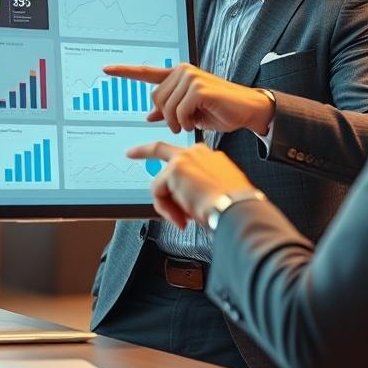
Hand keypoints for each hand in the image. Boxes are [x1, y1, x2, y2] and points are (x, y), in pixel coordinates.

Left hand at [103, 63, 274, 135]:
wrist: (247, 110)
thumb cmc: (219, 110)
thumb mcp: (190, 112)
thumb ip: (169, 111)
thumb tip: (147, 116)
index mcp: (178, 75)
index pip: (146, 72)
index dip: (125, 71)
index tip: (105, 69)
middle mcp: (182, 71)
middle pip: (155, 99)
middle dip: (167, 117)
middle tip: (183, 123)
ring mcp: (190, 77)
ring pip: (165, 108)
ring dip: (177, 122)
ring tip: (191, 122)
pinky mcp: (198, 87)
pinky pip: (178, 112)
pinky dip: (185, 122)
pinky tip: (196, 121)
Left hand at [126, 141, 256, 228]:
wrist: (236, 207)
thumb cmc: (232, 204)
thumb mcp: (215, 192)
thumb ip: (195, 190)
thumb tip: (181, 203)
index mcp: (209, 158)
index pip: (184, 156)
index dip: (172, 164)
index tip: (163, 163)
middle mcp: (197, 153)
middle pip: (162, 149)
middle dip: (143, 150)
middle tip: (130, 152)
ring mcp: (185, 158)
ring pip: (161, 184)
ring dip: (169, 206)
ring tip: (185, 219)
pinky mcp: (175, 169)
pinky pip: (158, 193)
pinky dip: (166, 209)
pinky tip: (182, 216)